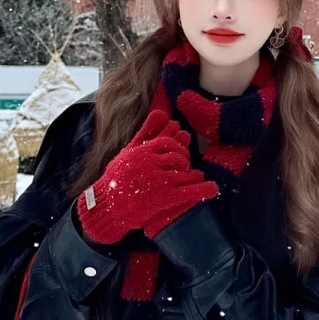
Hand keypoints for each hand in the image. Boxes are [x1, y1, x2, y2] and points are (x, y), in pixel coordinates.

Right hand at [77, 109, 217, 244]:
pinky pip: (190, 191)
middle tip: (186, 165)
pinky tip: (212, 189)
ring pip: (185, 173)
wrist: (106, 208)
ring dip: (194, 175)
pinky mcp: (164, 198)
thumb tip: (161, 112)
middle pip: (178, 157)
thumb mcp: (128, 152)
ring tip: (196, 177)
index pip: (168, 142)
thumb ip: (146, 132)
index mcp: (142, 151)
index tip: (182, 148)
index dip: (178, 145)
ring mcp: (158, 180)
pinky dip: (204, 189)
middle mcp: (151, 163)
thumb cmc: (115, 179)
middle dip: (185, 160)